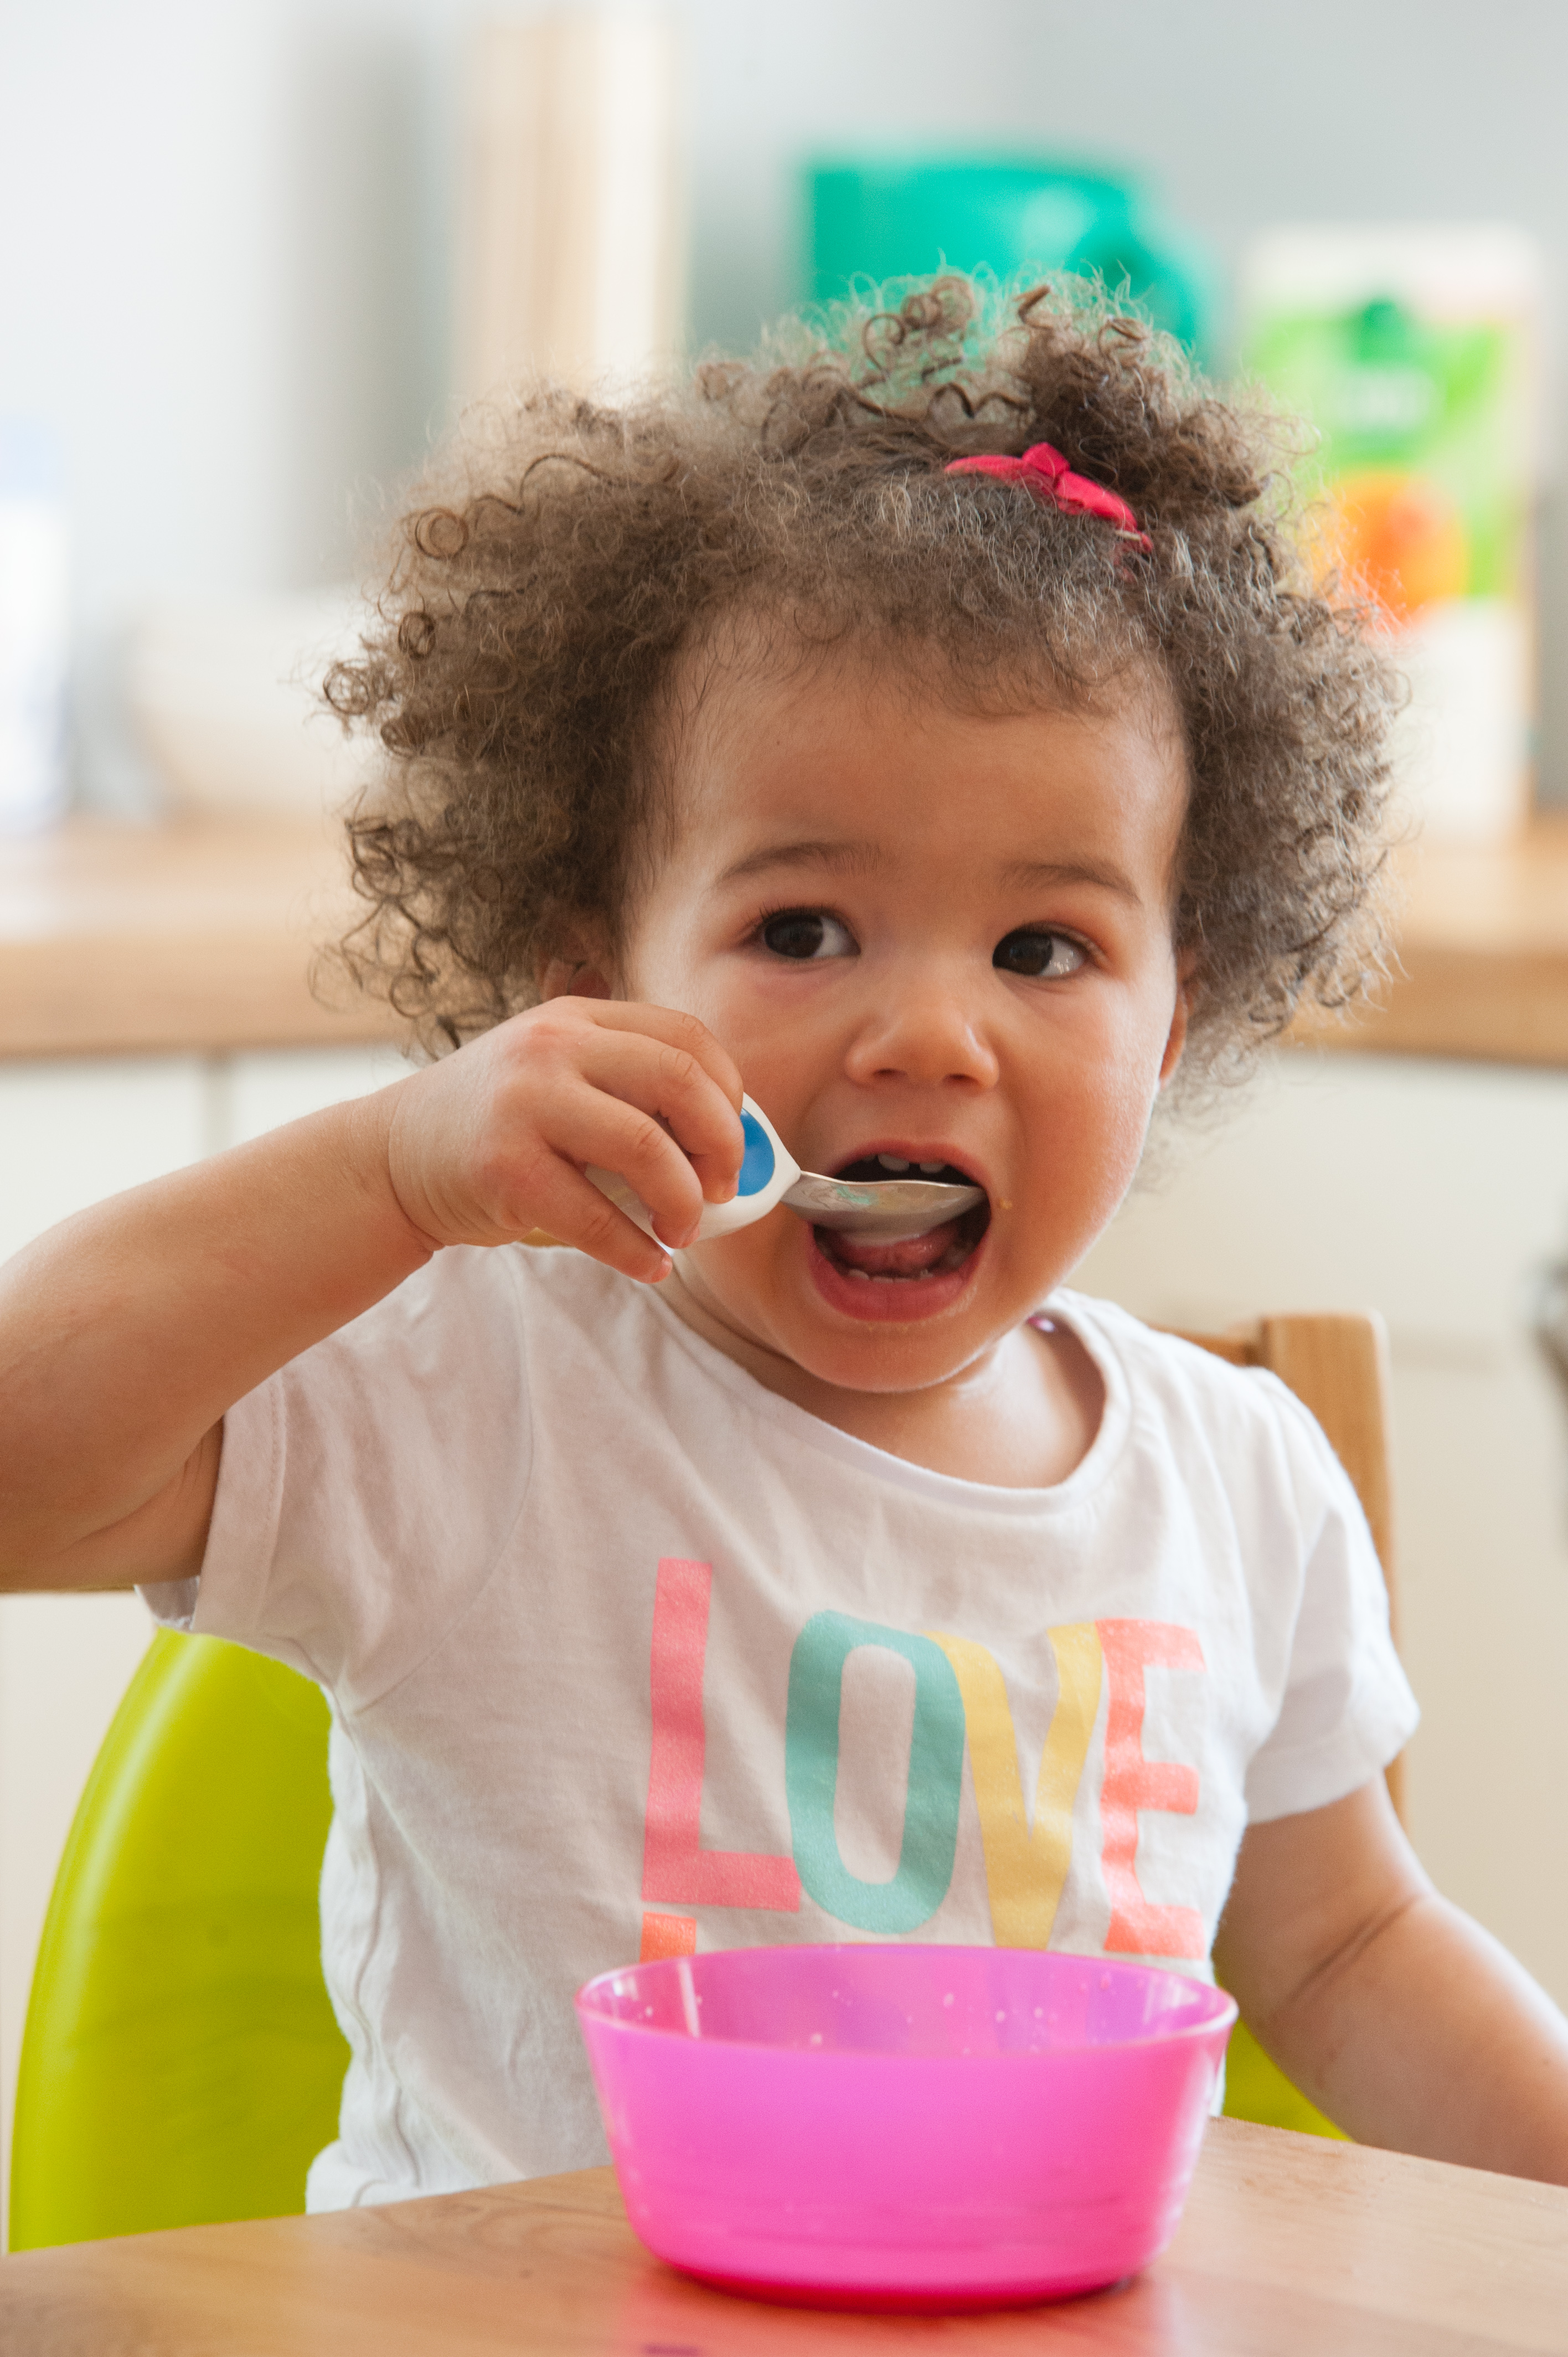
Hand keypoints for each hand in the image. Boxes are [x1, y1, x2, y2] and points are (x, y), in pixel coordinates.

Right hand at [384, 1000, 744, 1281]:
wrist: (392, 1158)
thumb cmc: (494, 1126)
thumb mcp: (554, 1076)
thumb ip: (624, 1086)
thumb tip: (725, 1145)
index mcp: (576, 1020)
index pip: (686, 1037)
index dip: (729, 1093)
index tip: (731, 1141)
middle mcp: (552, 1048)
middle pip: (679, 1082)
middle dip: (721, 1145)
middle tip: (720, 1188)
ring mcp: (525, 1104)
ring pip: (647, 1148)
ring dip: (683, 1202)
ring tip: (682, 1230)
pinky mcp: (504, 1168)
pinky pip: (597, 1216)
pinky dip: (636, 1250)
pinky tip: (650, 1264)